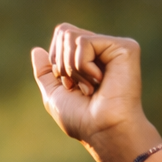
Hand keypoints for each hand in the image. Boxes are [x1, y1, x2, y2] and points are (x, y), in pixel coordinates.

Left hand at [31, 24, 159, 161]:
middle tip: (79, 87)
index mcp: (88, 58)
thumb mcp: (54, 95)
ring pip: (72, 37)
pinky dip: (81, 66)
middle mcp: (102, 49)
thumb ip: (45, 72)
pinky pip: (84, 42)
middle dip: (61, 64)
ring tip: (90, 87)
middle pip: (64, 32)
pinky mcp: (125, 47)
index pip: (61, 36)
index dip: (55, 61)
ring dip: (72, 69)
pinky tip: (99, 81)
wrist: (101, 130)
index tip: (69, 86)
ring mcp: (114, 47)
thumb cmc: (80, 119)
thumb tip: (37, 49)